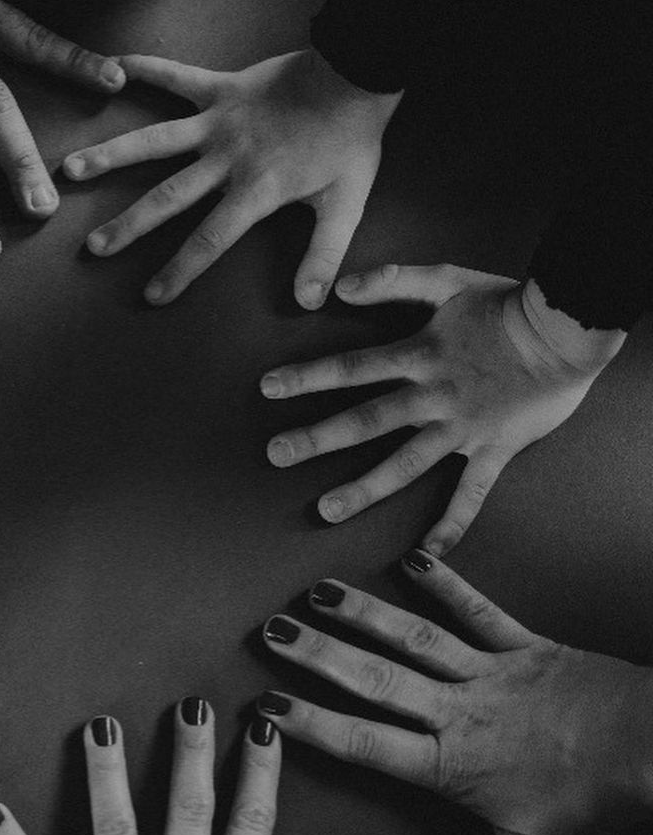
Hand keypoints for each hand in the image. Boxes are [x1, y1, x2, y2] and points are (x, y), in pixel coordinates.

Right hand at [64, 49, 399, 306]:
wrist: (357, 72)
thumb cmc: (351, 141)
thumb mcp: (346, 204)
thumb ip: (324, 255)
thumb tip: (309, 303)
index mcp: (256, 190)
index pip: (211, 240)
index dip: (181, 270)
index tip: (153, 295)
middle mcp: (228, 158)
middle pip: (168, 198)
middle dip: (129, 226)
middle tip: (95, 247)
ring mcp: (219, 120)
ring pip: (155, 141)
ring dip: (112, 155)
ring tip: (72, 169)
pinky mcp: (222, 87)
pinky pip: (178, 76)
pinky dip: (147, 69)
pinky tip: (114, 66)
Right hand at [257, 555, 652, 834]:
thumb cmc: (596, 802)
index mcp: (451, 764)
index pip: (366, 743)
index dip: (312, 726)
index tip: (266, 709)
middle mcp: (459, 711)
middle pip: (375, 681)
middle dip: (318, 656)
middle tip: (271, 632)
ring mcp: (490, 672)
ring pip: (413, 639)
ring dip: (362, 615)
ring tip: (317, 593)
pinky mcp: (526, 645)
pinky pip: (477, 610)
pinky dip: (445, 583)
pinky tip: (411, 562)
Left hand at [262, 267, 625, 554]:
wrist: (569, 328)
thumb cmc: (507, 303)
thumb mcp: (448, 278)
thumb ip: (393, 280)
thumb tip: (341, 287)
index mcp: (420, 356)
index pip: (351, 367)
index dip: (307, 376)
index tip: (267, 388)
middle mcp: (433, 396)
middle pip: (366, 419)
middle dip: (317, 438)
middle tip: (274, 455)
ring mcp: (461, 428)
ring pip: (405, 463)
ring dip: (364, 488)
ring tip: (326, 510)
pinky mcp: (493, 449)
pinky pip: (471, 493)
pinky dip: (452, 524)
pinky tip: (427, 556)